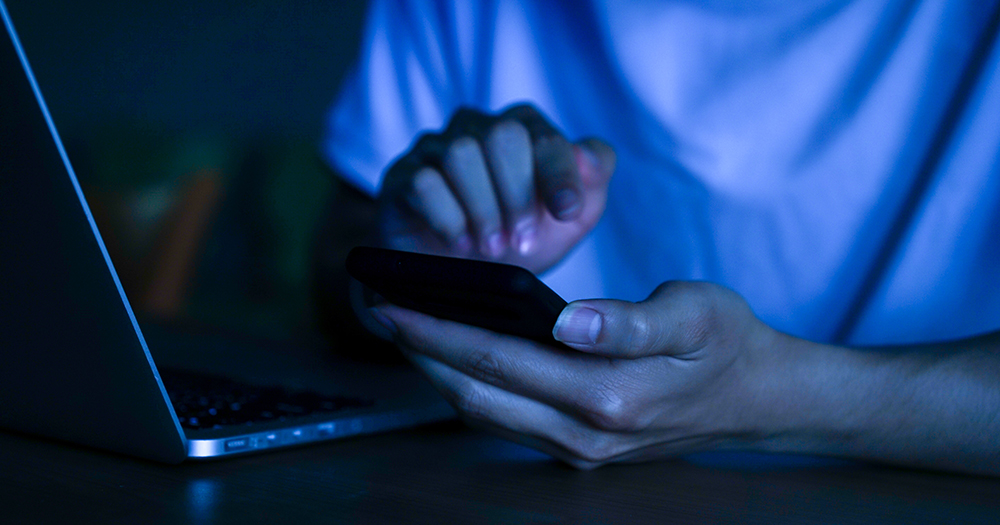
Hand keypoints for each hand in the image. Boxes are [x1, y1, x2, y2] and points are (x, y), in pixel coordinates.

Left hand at [370, 281, 778, 468]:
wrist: (756, 400)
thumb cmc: (727, 342)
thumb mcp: (696, 312)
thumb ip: (629, 319)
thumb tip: (566, 321)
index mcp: (607, 395)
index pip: (497, 359)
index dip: (436, 330)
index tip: (391, 301)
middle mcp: (583, 434)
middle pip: (475, 394)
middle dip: (419, 352)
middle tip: (377, 309)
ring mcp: (578, 450)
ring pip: (484, 413)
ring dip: (437, 372)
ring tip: (403, 329)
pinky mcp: (577, 450)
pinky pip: (506, 420)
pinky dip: (469, 387)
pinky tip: (453, 356)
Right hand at [377, 104, 615, 273]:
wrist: (457, 276)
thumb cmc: (518, 239)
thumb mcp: (567, 222)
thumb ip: (592, 183)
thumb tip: (590, 156)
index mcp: (522, 130)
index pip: (545, 134)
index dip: (560, 172)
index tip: (568, 214)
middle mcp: (477, 127)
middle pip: (502, 134)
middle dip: (519, 193)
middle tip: (524, 241)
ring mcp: (435, 148)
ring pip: (461, 154)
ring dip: (484, 208)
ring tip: (492, 248)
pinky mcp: (402, 176)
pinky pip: (424, 182)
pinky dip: (448, 218)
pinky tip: (460, 244)